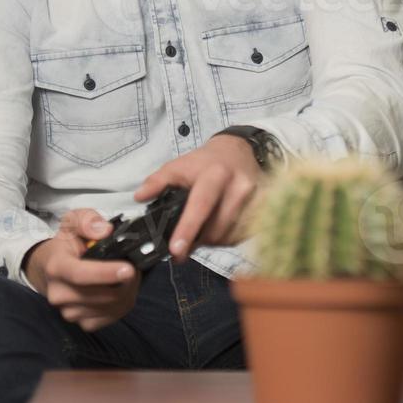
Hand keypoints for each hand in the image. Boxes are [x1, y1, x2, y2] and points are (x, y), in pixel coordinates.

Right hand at [24, 209, 139, 331]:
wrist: (49, 269)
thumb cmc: (66, 245)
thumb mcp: (73, 221)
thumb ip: (87, 220)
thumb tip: (105, 230)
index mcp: (57, 267)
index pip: (80, 275)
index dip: (106, 273)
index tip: (129, 269)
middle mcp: (59, 293)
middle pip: (102, 295)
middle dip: (127, 281)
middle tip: (134, 266)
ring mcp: (69, 312)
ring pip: (111, 307)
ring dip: (128, 292)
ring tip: (128, 276)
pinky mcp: (81, 323)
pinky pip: (111, 318)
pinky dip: (123, 304)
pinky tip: (122, 290)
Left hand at [134, 134, 263, 258]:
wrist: (240, 151)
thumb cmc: (206, 162)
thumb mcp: (179, 165)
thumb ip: (158, 181)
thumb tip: (140, 197)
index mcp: (216, 175)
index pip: (201, 205)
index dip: (188, 229)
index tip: (176, 250)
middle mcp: (239, 188)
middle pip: (215, 229)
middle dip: (196, 240)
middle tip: (182, 241)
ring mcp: (255, 201)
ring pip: (228, 236)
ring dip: (211, 240)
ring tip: (202, 228)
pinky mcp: (262, 211)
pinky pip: (240, 236)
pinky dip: (225, 237)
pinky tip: (218, 226)